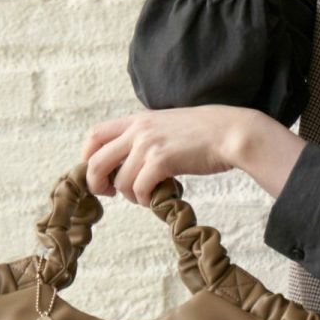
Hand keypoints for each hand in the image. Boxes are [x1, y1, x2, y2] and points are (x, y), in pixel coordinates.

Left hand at [79, 105, 255, 206]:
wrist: (232, 132)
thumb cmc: (207, 132)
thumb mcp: (169, 125)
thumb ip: (148, 137)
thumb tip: (132, 162)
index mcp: (138, 119)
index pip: (95, 135)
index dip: (88, 158)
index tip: (96, 173)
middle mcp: (138, 130)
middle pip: (97, 161)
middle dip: (97, 183)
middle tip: (109, 194)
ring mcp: (148, 145)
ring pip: (120, 181)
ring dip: (130, 196)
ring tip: (146, 196)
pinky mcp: (162, 161)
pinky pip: (139, 189)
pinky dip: (145, 199)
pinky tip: (158, 197)